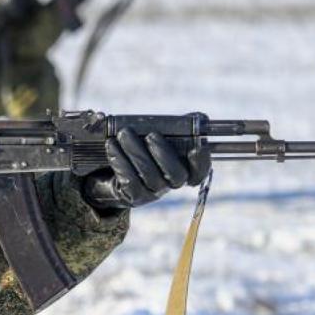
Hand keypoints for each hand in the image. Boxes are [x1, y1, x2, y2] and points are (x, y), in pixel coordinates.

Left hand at [82, 127, 210, 209]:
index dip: (201, 162)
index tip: (197, 146)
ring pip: (149, 175)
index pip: (199, 172)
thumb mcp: (159, 136)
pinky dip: (120, 161)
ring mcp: (152, 192)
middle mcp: (170, 183)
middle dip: (164, 153)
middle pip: (176, 176)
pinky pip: (129, 181)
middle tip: (152, 135)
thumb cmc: (142, 147)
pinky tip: (112, 146)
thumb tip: (200, 118)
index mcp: (183, 168)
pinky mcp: (133, 196)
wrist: (112, 169)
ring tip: (124, 133)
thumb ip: (178, 127)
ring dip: (136, 152)